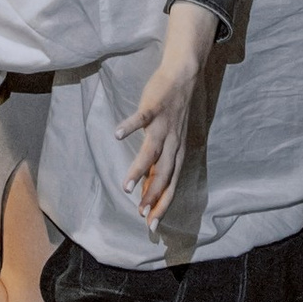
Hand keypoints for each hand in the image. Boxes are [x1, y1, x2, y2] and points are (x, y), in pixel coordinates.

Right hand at [117, 2, 219, 225]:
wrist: (185, 75)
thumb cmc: (175, 112)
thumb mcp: (172, 141)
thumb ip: (160, 164)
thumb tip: (148, 188)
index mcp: (177, 152)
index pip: (171, 184)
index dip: (162, 204)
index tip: (151, 226)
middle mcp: (173, 142)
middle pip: (163, 173)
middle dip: (152, 195)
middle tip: (141, 214)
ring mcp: (163, 124)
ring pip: (152, 151)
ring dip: (140, 170)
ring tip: (126, 186)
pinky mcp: (154, 106)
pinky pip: (141, 117)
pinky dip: (130, 126)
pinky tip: (117, 135)